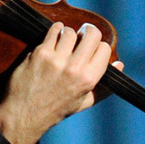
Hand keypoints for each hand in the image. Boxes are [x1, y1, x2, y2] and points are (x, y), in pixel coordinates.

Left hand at [0, 22, 122, 143]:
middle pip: (91, 34)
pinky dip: (55, 30)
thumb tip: (120, 64)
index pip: (104, 48)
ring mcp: (56, 59)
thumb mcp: (85, 102)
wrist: (24, 114)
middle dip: (88, 32)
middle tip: (83, 34)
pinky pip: (52, 31)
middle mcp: (74, 68)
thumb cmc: (55, 109)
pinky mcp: (40, 53)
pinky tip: (55, 34)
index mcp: (88, 79)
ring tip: (65, 40)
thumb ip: (105, 85)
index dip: (99, 46)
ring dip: (68, 33)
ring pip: (70, 31)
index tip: (91, 48)